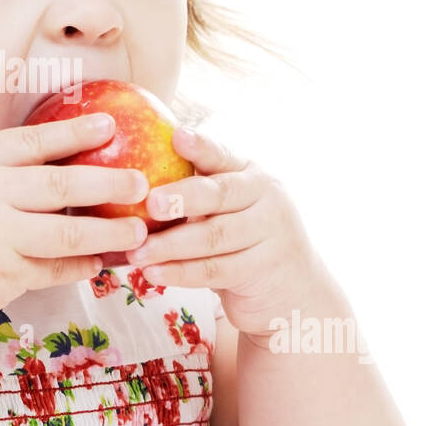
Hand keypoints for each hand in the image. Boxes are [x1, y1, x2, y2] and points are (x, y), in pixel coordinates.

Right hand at [0, 112, 150, 331]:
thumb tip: (53, 157)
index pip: (33, 141)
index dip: (74, 132)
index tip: (108, 125)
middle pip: (61, 185)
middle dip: (108, 183)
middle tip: (142, 182)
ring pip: (67, 234)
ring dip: (108, 233)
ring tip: (137, 231)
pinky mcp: (2, 277)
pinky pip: (54, 269)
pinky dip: (80, 266)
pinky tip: (100, 262)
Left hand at [123, 126, 323, 339]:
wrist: (294, 288)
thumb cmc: (243, 238)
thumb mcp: (228, 208)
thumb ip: (197, 192)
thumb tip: (131, 180)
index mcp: (250, 173)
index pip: (222, 155)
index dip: (200, 147)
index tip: (176, 137)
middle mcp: (265, 197)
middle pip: (219, 194)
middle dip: (182, 197)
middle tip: (149, 203)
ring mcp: (270, 233)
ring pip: (215, 236)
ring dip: (171, 245)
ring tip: (136, 252)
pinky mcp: (263, 269)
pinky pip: (216, 270)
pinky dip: (182, 273)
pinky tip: (154, 273)